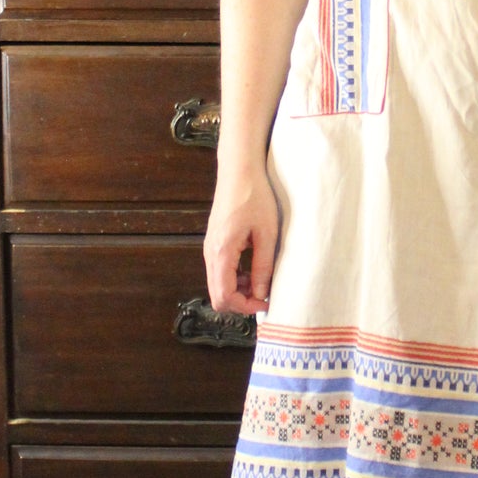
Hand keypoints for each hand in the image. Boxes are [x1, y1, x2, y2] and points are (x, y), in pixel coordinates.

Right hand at [204, 172, 279, 316]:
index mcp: (221, 252)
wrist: (239, 170)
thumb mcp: (267, 233)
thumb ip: (263, 266)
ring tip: (262, 281)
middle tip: (265, 296)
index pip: (224, 296)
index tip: (266, 303)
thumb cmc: (255, 196)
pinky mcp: (214, 243)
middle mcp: (210, 253)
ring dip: (239, 291)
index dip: (245, 307)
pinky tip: (254, 270)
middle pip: (217, 296)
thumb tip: (261, 294)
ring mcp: (210, 248)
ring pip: (218, 285)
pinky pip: (220, 272)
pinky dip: (235, 279)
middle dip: (241, 302)